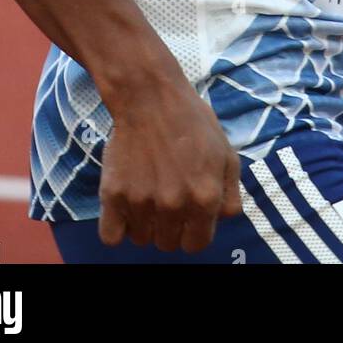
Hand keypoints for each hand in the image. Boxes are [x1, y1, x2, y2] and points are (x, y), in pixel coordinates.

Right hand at [98, 74, 240, 252]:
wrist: (150, 97)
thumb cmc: (191, 122)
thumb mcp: (226, 153)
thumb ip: (230, 193)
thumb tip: (220, 221)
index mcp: (206, 197)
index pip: (197, 244)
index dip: (193, 232)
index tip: (187, 217)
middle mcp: (175, 205)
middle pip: (168, 244)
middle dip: (169, 227)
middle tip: (165, 198)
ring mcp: (142, 202)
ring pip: (141, 240)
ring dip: (144, 224)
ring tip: (147, 193)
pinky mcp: (114, 196)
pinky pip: (112, 236)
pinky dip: (117, 227)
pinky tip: (125, 205)